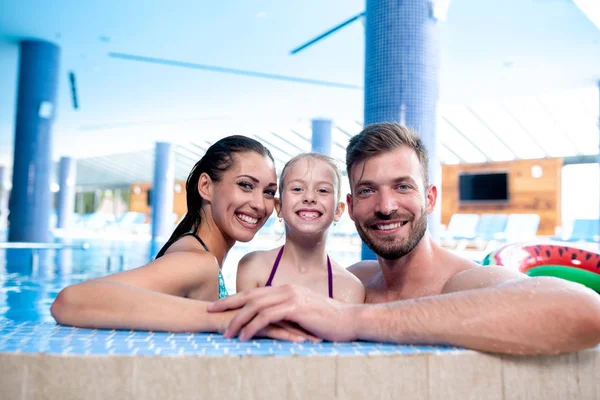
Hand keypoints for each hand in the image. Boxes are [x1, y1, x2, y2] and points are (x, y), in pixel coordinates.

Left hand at [208, 284, 358, 341]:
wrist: (350, 320)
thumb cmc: (328, 321)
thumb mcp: (304, 313)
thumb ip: (287, 313)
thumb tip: (272, 322)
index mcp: (286, 289)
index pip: (254, 292)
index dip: (234, 298)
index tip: (218, 305)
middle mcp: (286, 289)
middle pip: (250, 295)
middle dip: (228, 303)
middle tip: (210, 311)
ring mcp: (290, 297)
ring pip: (255, 306)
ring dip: (238, 320)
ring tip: (227, 334)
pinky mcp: (295, 308)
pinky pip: (267, 317)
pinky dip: (253, 326)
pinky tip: (245, 337)